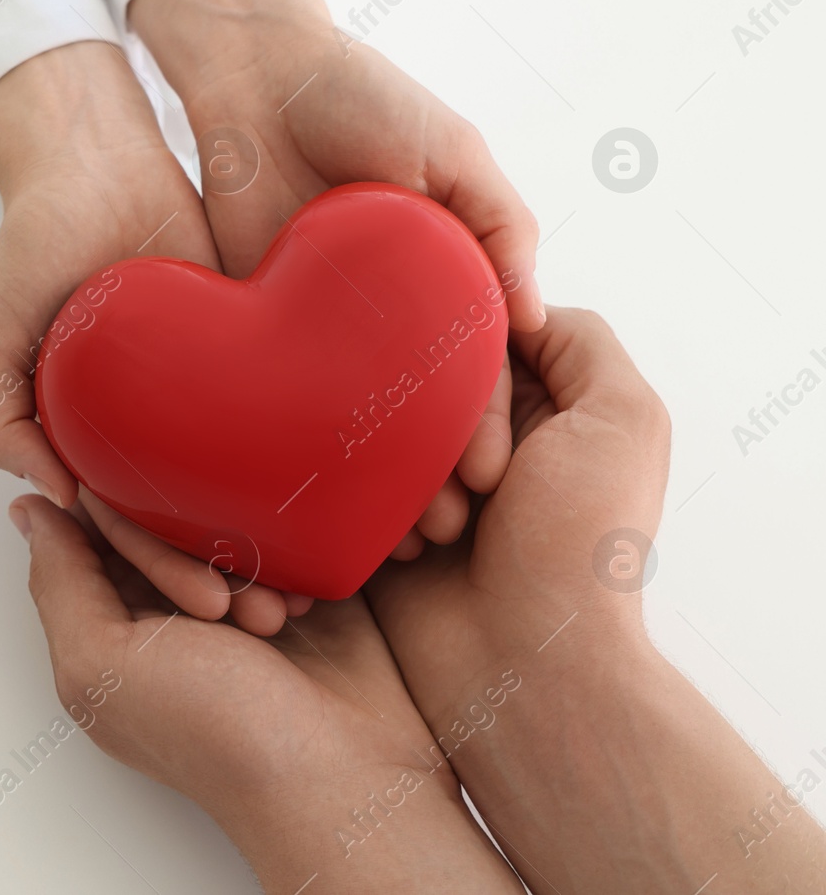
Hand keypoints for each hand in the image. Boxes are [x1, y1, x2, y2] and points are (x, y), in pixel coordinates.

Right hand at [0, 41, 309, 630]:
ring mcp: (203, 387)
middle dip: (240, 573)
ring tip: (336, 573)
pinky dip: (315, 448)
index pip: (134, 529)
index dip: (171, 573)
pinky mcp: (254, 344)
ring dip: (285, 531)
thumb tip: (52, 496)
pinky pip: (286, 405)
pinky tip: (360, 486)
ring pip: (250, 476)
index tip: (219, 605)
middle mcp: (151, 425)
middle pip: (200, 518)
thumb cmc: (34, 239)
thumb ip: (1, 414)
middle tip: (288, 614)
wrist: (95, 151)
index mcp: (93, 440)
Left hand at [12, 495, 525, 891]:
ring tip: (266, 621)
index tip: (152, 548)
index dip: (118, 526)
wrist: (340, 778)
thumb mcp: (106, 664)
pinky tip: (300, 609)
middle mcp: (163, 617)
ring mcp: (231, 608)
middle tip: (215, 606)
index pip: (91, 534)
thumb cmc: (218, 735)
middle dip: (187, 554)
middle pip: (156, 526)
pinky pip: (281, 543)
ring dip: (246, 565)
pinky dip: (290, 568)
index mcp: (109, 631)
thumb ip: (58, 582)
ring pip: (221, 529)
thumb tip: (28, 509)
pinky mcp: (292, 597)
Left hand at [129, 0, 540, 561]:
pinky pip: (269, 397)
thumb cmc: (363, 95)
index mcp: (437, 288)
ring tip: (368, 538)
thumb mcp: (454, 149)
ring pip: (340, 425)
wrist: (254, 71)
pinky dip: (282, 445)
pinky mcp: (247, 326)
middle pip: (407, 418)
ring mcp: (313, 329)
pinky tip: (290, 497)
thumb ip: (501, 225)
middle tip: (431, 535)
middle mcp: (380, 322)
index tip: (490, 482)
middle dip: (423, 477)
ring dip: (358, 482)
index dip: (481, 429)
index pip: (469, 377)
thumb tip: (534, 319)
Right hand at [365, 308, 825, 890]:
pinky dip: (371, 509)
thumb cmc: (579, 549)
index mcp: (553, 406)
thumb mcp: (623, 419)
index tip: (488, 440)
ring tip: (440, 533)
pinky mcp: (385, 525)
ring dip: (404, 475)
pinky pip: (350, 483)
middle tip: (475, 493)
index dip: (476, 372)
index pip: (483, 335)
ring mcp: (435, 484)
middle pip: (429, 378)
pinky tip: (399, 547)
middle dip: (440, 431)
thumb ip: (584, 342)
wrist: (526, 669)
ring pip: (383, 427)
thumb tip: (518, 304)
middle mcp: (493, 439)